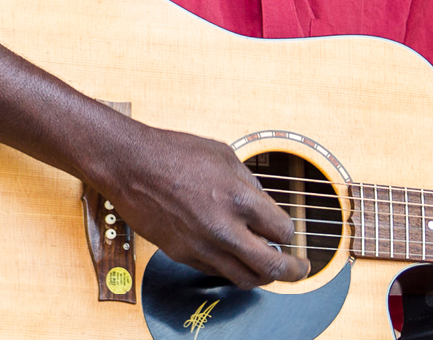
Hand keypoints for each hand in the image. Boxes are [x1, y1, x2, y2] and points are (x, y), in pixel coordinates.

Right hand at [96, 123, 310, 288]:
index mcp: (239, 200)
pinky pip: (216, 272)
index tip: (289, 233)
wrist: (131, 166)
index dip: (290, 233)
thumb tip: (264, 204)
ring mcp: (201, 246)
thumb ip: (249, 183)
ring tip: (270, 271)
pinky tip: (236, 259)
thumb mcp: (225, 156)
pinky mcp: (182, 255)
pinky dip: (232, 269)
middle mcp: (223, 229)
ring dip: (262, 277)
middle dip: (292, 272)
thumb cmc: (176, 154)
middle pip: (270, 266)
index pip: (282, 232)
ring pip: (243, 278)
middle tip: (300, 270)